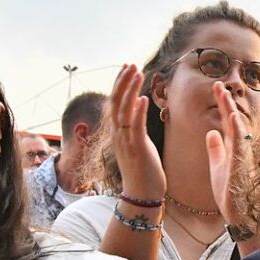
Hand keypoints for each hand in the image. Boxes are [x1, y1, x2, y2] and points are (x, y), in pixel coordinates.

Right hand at [111, 64, 165, 200]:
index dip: (120, 84)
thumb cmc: (144, 171)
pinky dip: (137, 112)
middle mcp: (118, 135)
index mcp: (118, 133)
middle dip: (123, 81)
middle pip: (116, 102)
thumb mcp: (139, 143)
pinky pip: (134, 127)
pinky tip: (143, 98)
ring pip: (123, 110)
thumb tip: (140, 106)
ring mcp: (125, 142)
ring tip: (137, 72)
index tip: (128, 67)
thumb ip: (137, 125)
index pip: (116, 102)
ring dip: (130, 90)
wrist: (141, 195)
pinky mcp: (136, 149)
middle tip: (131, 64)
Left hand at [206, 81, 254, 225]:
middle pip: (232, 120)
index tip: (217, 87)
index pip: (227, 120)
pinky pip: (240, 145)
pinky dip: (237, 130)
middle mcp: (239, 148)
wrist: (236, 214)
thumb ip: (216, 149)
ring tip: (224, 94)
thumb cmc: (228, 193)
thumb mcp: (217, 167)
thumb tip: (212, 132)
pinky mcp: (242, 165)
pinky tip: (233, 117)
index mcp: (232, 148)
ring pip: (237, 128)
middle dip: (226, 102)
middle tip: (218, 83)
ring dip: (231, 111)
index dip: (222, 104)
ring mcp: (242, 156)